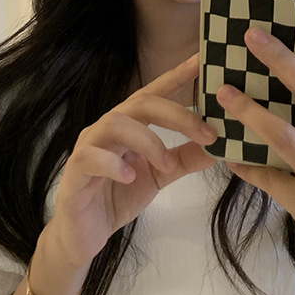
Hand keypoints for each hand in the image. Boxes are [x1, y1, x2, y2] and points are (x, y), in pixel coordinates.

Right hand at [47, 54, 217, 267]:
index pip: (155, 93)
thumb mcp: (160, 175)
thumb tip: (219, 146)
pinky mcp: (75, 170)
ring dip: (148, 140)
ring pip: (115, 123)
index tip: (202, 61)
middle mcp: (109, 127)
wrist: (84, 233)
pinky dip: (113, 163)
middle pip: (141, 103)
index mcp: (131, 124)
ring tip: (166, 163)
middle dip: (177, 114)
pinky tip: (130, 175)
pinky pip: (90, 157)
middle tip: (207, 133)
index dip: (177, 76)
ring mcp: (89, 145)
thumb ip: (185, 158)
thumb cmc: (119, 195)